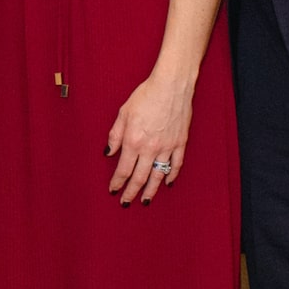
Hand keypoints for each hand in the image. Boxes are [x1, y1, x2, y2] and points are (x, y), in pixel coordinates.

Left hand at [105, 72, 194, 204]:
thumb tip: (108, 153)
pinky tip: (167, 183)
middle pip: (139, 177)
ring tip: (145, 200)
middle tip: (126, 202)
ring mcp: (167, 147)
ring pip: (158, 175)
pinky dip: (172, 176)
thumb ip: (115, 136)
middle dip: (131, 192)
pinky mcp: (180, 143)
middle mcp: (150, 148)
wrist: (171, 86)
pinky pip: (176, 165)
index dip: (117, 182)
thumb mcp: (123, 114)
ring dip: (151, 190)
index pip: (123, 170)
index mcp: (133, 141)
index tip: (113, 190)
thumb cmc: (145, 96)